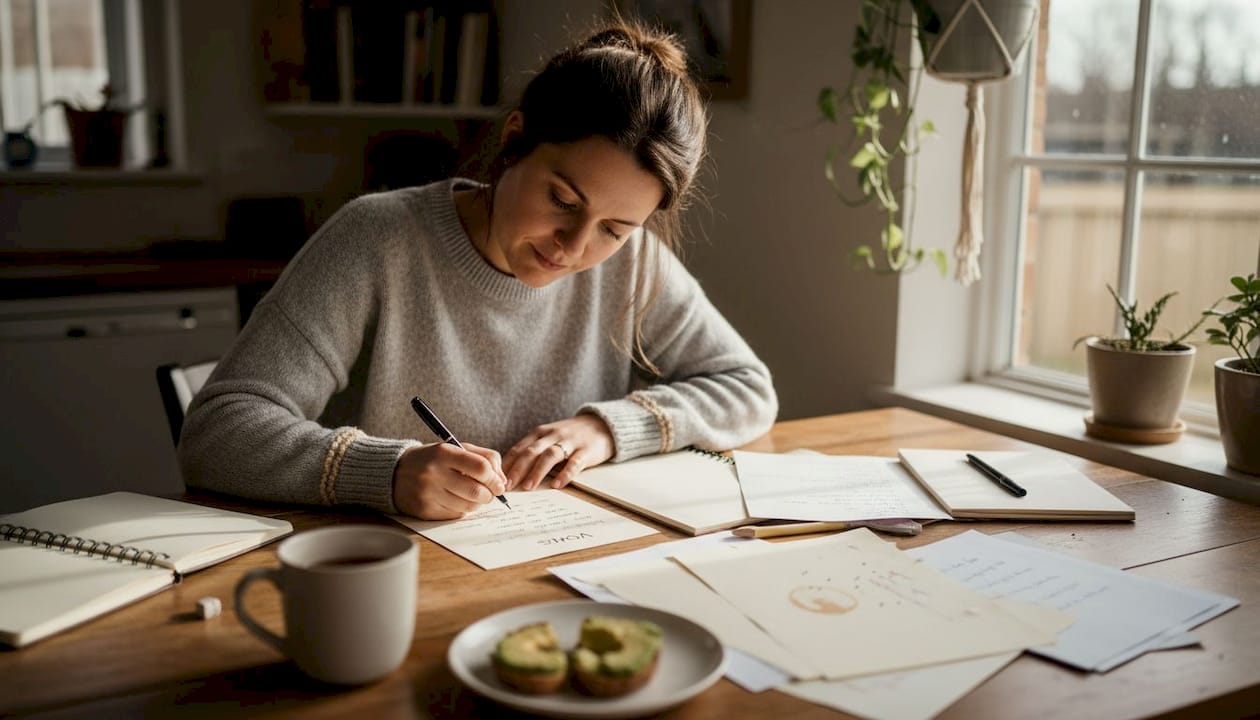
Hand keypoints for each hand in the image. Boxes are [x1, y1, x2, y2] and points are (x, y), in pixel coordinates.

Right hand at [392, 442, 506, 519]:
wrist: (394, 473)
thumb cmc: (433, 460)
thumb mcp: (455, 448)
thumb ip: (483, 457)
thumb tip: (503, 481)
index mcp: (443, 453)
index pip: (481, 468)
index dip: (496, 478)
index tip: (499, 484)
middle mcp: (434, 473)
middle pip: (477, 491)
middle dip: (489, 495)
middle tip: (489, 493)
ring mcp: (428, 494)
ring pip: (468, 507)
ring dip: (477, 503)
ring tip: (472, 495)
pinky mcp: (425, 511)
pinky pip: (455, 515)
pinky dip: (462, 510)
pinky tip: (456, 501)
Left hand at [503, 415, 613, 490]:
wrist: (600, 425)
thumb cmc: (569, 437)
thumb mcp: (548, 438)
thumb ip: (532, 451)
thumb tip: (509, 474)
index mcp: (539, 433)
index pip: (519, 448)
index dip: (507, 464)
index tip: (496, 479)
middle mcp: (552, 435)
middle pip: (531, 452)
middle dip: (517, 470)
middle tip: (507, 486)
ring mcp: (569, 442)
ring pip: (549, 456)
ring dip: (537, 472)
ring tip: (528, 487)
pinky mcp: (586, 450)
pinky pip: (574, 463)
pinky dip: (565, 474)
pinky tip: (557, 484)